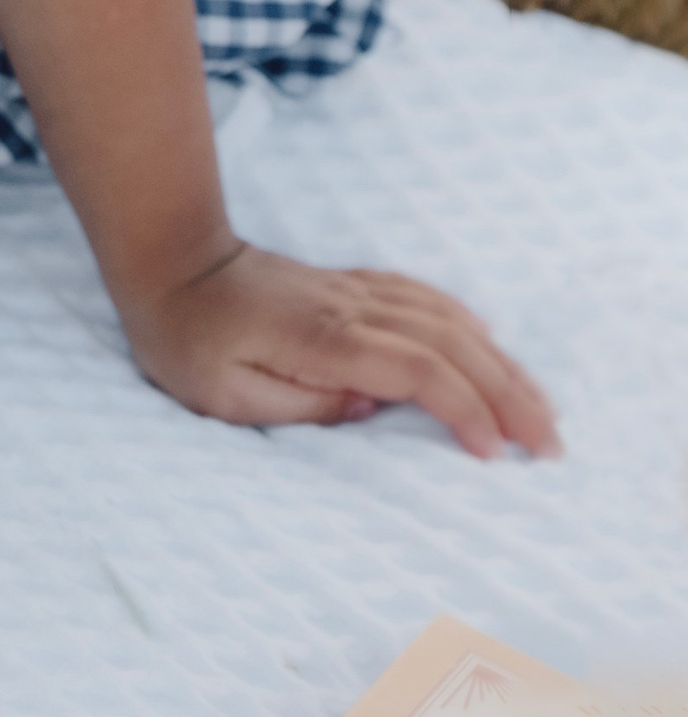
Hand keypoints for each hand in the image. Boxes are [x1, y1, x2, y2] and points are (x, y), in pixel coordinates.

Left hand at [118, 240, 560, 459]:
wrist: (169, 263)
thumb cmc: (186, 339)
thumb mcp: (224, 395)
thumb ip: (302, 406)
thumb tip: (369, 409)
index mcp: (323, 339)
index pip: (417, 370)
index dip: (463, 408)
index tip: (492, 453)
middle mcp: (350, 309)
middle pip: (452, 344)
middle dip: (508, 394)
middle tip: (548, 446)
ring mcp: (352, 291)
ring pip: (447, 319)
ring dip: (499, 361)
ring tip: (538, 407)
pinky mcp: (347, 285)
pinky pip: (421, 297)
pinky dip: (464, 320)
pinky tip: (488, 340)